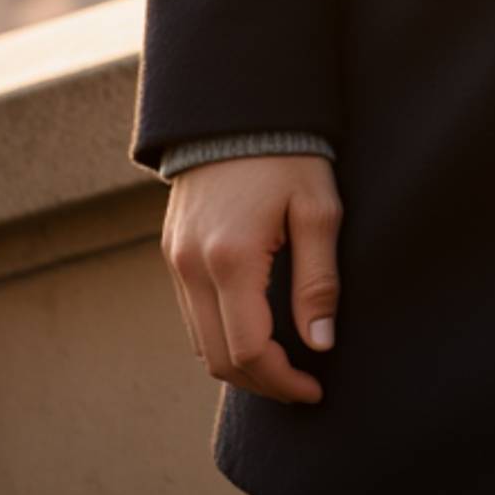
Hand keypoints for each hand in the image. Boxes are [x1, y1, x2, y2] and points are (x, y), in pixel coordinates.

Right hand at [161, 153, 341, 403]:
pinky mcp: (172, 252)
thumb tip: (321, 344)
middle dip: (262, 383)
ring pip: (200, 343)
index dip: (283, 381)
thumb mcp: (318, 209)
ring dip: (239, 363)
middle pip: (218, 360)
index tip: (316, 387)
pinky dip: (221, 335)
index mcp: (230, 260)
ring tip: (284, 363)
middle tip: (303, 385)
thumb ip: (319, 280)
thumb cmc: (288, 154)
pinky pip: (192, 315)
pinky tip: (256, 329)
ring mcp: (176, 261)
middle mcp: (192, 268)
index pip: (248, 352)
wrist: (238, 107)